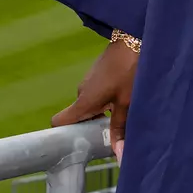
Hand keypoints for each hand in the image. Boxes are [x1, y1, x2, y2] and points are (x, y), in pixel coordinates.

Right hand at [52, 39, 138, 162]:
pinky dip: (105, 100)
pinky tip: (123, 99)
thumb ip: (120, 128)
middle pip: (78, 116)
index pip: (58, 122)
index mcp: (83, 101)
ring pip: (90, 105)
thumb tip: (118, 154)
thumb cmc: (129, 71)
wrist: (134, 37)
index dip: (62, 135)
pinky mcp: (97, 73)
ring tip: (121, 116)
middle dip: (91, 126)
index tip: (76, 145)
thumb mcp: (127, 103)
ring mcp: (88, 81)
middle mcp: (81, 91)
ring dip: (101, 112)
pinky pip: (96, 93)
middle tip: (109, 134)